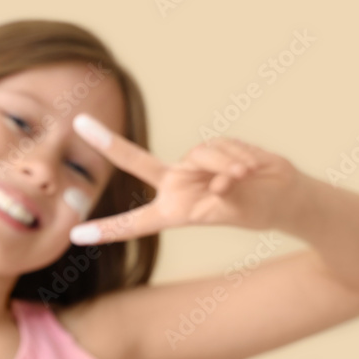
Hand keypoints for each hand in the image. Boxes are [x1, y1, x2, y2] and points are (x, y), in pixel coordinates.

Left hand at [68, 113, 304, 244]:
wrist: (282, 195)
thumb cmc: (256, 209)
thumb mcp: (238, 211)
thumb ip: (227, 194)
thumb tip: (223, 177)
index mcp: (174, 211)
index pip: (135, 223)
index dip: (107, 229)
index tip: (76, 236)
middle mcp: (176, 183)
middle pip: (137, 161)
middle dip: (108, 142)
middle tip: (78, 122)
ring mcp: (192, 162)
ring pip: (201, 155)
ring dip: (227, 167)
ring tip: (246, 178)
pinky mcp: (212, 145)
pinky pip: (221, 146)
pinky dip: (239, 158)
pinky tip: (253, 167)